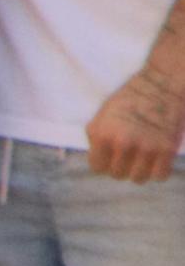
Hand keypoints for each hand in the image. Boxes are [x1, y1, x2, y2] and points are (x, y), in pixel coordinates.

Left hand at [89, 66, 184, 183]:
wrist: (161, 86)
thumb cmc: (129, 99)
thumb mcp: (102, 115)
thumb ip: (97, 139)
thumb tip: (98, 161)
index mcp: (103, 134)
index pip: (97, 168)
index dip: (103, 163)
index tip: (110, 156)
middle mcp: (124, 143)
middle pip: (117, 175)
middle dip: (120, 166)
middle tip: (127, 155)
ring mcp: (147, 148)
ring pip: (138, 179)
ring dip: (139, 171)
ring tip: (141, 158)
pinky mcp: (168, 149)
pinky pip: (160, 176)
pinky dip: (157, 171)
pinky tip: (155, 160)